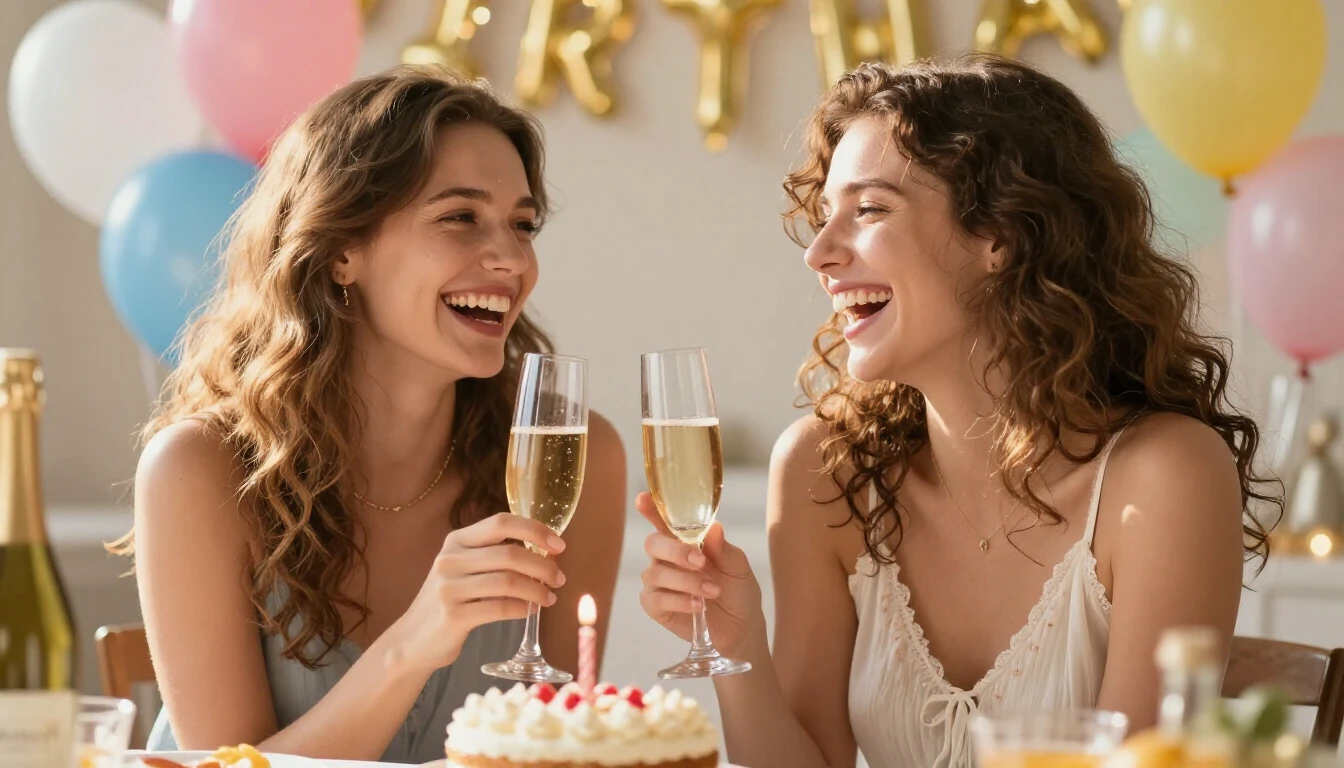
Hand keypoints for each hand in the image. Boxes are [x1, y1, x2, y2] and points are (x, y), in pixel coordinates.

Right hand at [389, 512, 564, 673]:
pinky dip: (523, 609)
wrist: (413, 639)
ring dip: (537, 590)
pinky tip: (530, 611)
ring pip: (508, 582)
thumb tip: (545, 551)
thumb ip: (494, 555)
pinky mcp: (453, 616)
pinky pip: (500, 608)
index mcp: (456, 540)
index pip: (501, 522)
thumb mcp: (463, 568)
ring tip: (549, 598)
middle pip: (510, 554)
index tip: (559, 545)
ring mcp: (448, 587)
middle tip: (559, 579)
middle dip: (543, 566)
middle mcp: (450, 559)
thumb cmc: (450, 600)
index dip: (535, 530)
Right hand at [635, 492, 762, 657]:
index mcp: (684, 541)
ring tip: (712, 591)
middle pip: (653, 544)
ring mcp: (658, 582)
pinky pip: (656, 599)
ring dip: (686, 581)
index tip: (643, 500)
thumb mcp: (738, 567)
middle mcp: (666, 558)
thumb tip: (713, 528)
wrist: (742, 627)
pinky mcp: (656, 606)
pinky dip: (679, 601)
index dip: (650, 509)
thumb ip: (724, 549)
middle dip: (676, 551)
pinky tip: (699, 606)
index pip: (662, 520)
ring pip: (655, 573)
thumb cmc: (738, 590)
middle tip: (701, 563)